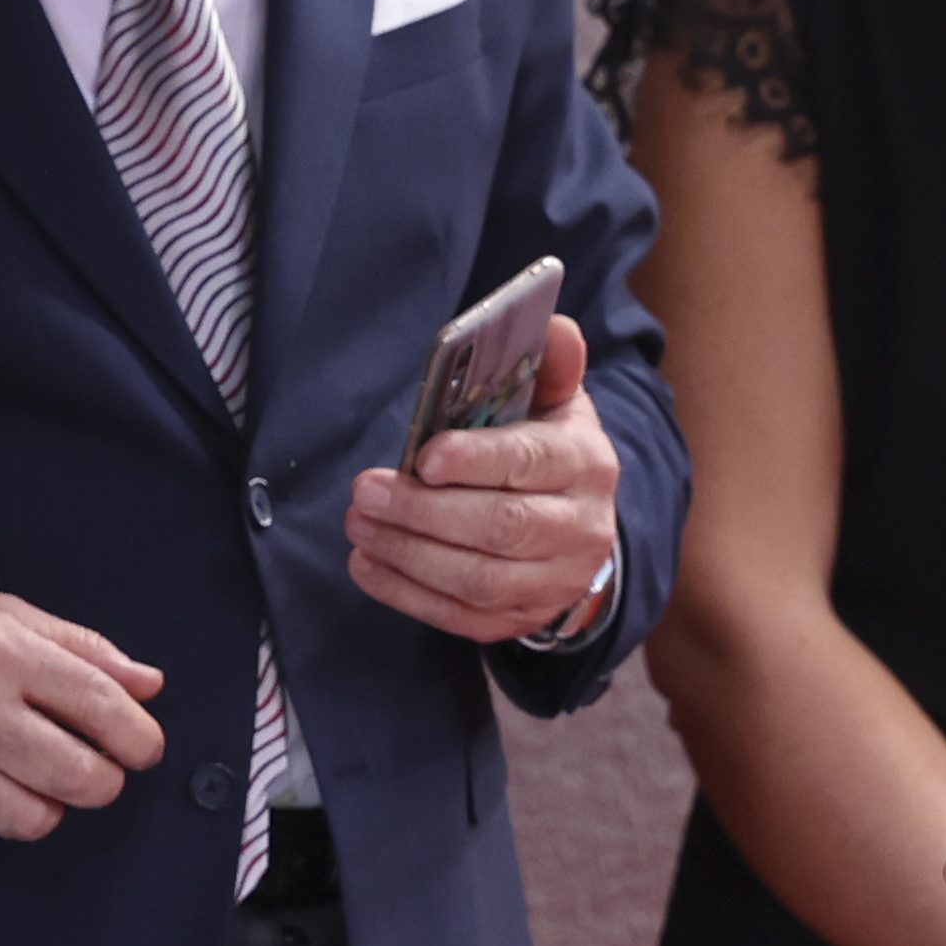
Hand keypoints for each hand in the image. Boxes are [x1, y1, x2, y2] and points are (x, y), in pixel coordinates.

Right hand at [0, 585, 165, 841]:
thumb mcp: (6, 617)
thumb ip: (83, 650)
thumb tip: (150, 685)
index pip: (100, 705)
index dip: (138, 738)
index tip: (143, 749)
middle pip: (78, 778)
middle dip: (101, 780)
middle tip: (90, 768)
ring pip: (32, 820)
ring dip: (41, 803)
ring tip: (19, 771)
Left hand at [343, 314, 621, 644]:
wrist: (579, 533)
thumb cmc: (550, 454)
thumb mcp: (558, 404)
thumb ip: (551, 366)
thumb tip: (554, 326)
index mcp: (586, 464)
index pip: (531, 462)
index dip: (476, 461)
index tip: (424, 457)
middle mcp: (580, 528)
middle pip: (501, 527)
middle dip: (424, 511)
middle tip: (365, 492)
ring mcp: (553, 583)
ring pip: (478, 579)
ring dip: (409, 553)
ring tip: (359, 525)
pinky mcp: (521, 619)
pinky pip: (460, 618)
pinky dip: (407, 595)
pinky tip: (367, 566)